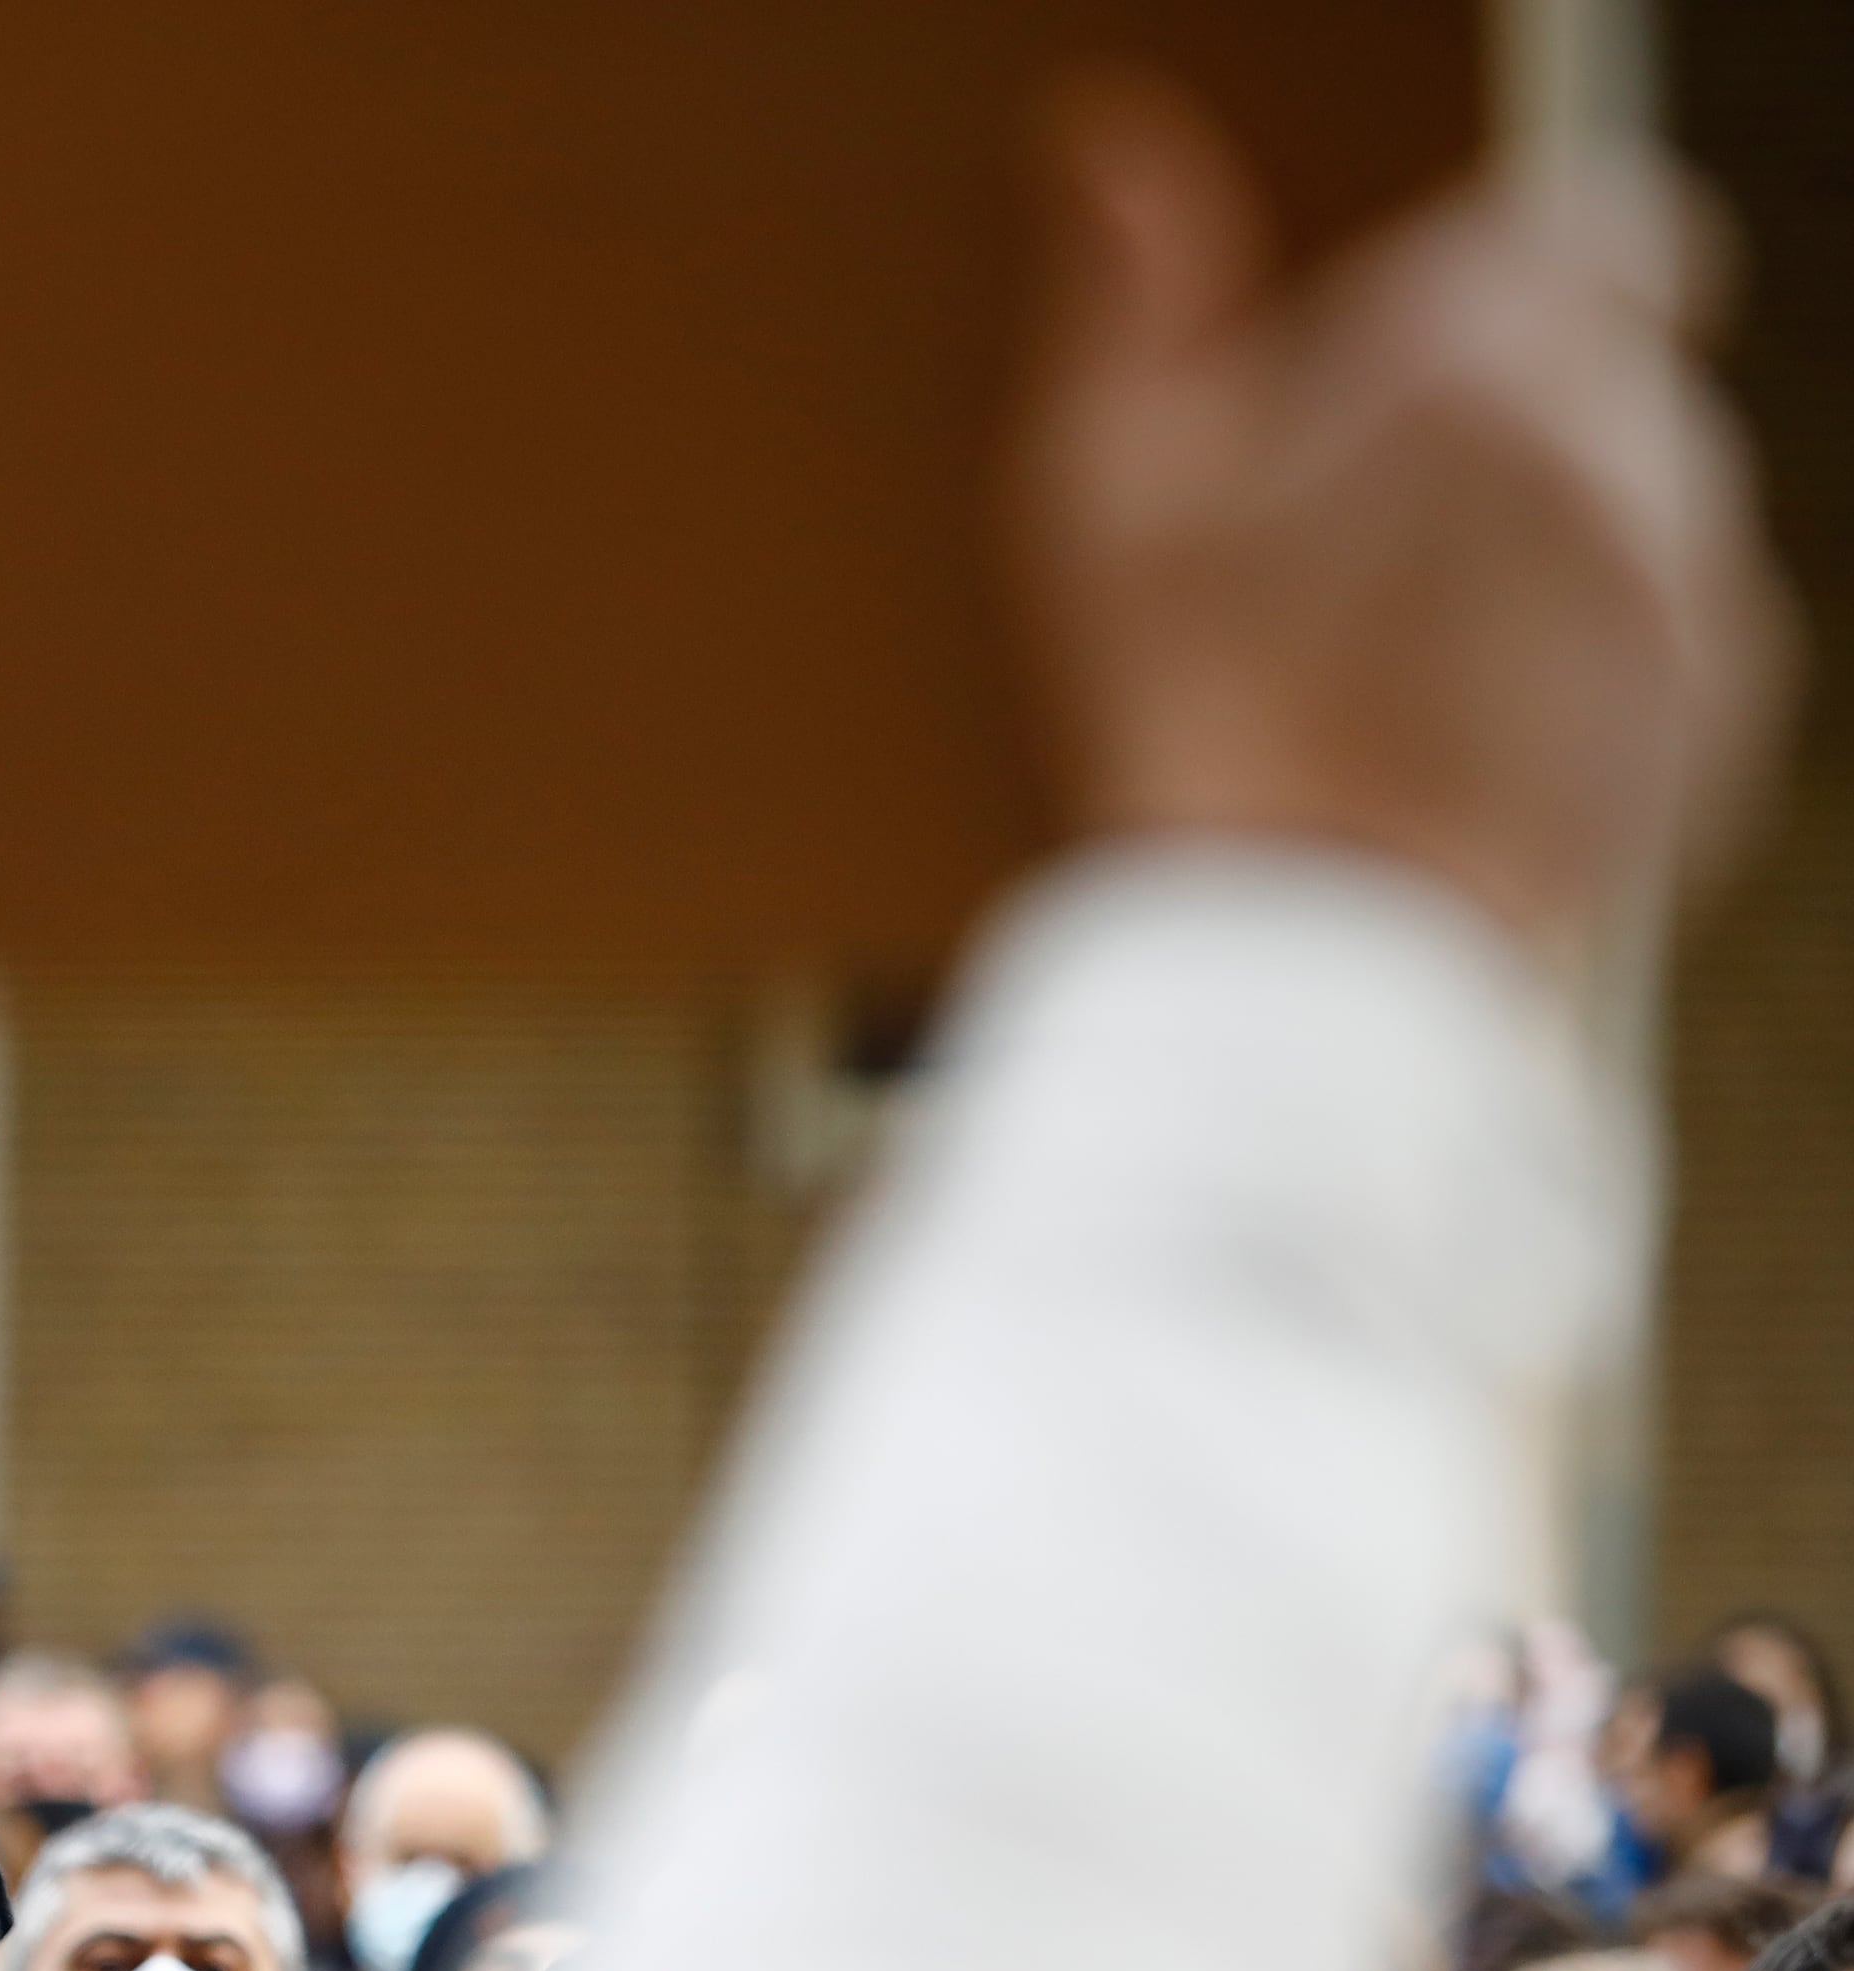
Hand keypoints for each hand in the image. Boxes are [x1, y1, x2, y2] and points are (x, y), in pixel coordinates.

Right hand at [1019, 75, 1789, 947]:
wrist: (1306, 963)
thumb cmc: (1191, 726)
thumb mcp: (1097, 490)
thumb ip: (1126, 294)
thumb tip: (1110, 146)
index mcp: (1477, 352)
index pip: (1602, 228)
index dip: (1520, 286)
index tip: (1434, 370)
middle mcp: (1629, 445)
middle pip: (1608, 382)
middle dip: (1505, 443)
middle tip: (1358, 565)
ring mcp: (1698, 581)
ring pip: (1649, 514)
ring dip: (1549, 564)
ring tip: (1407, 673)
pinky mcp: (1734, 708)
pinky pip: (1681, 643)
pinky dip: (1594, 677)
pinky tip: (1468, 744)